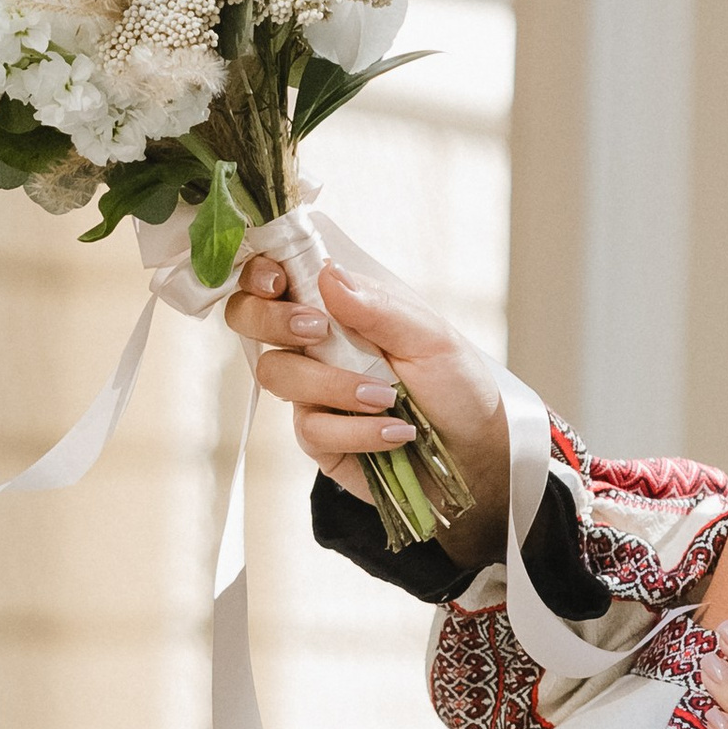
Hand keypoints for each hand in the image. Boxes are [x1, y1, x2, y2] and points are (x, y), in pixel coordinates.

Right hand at [224, 257, 508, 563]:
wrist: (476, 455)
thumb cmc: (457, 386)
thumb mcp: (431, 338)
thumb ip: (378, 308)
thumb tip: (328, 273)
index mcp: (341, 307)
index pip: (280, 276)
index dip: (262, 272)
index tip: (279, 282)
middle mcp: (317, 344)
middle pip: (251, 318)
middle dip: (272, 320)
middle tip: (318, 331)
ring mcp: (312, 391)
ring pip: (279, 374)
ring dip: (332, 384)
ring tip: (387, 399)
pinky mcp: (319, 437)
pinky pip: (311, 428)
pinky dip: (357, 430)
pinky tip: (395, 433)